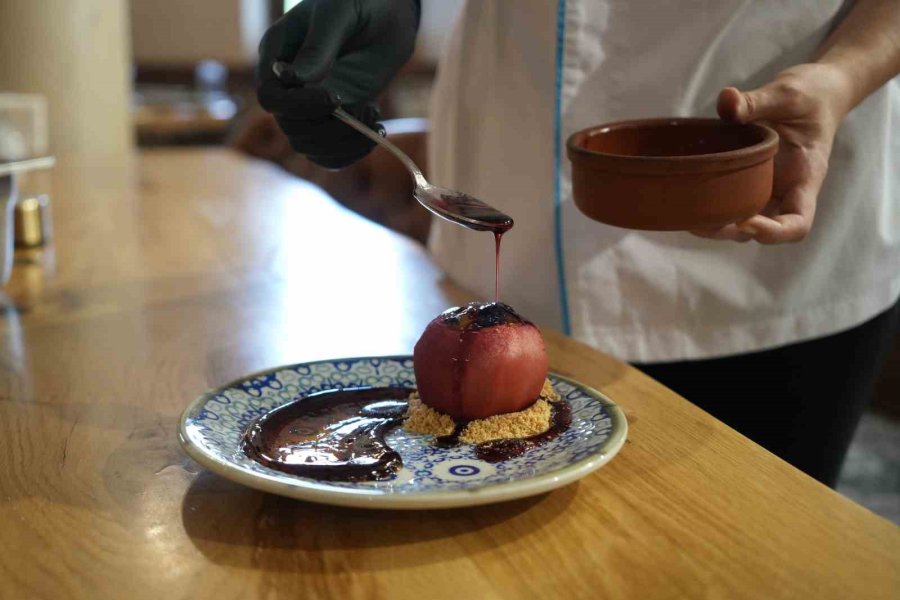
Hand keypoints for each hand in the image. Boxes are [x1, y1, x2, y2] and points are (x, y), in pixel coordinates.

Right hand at [257, 0, 418, 168]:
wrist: (389, 13)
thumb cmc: (359, 2)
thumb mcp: (338, 14)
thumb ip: (318, 46)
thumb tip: (295, 79)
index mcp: (278, 56)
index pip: (271, 98)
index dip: (299, 107)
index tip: (335, 97)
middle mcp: (289, 85)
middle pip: (291, 129)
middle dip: (330, 128)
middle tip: (367, 109)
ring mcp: (312, 105)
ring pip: (310, 146)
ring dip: (345, 143)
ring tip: (374, 117)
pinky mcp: (335, 119)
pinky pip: (330, 154)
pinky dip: (352, 153)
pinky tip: (375, 132)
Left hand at [692, 63, 851, 243]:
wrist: (815, 93)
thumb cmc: (809, 95)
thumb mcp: (786, 93)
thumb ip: (757, 101)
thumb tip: (726, 100)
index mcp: (804, 177)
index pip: (797, 223)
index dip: (773, 233)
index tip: (746, 221)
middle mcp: (786, 190)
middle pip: (764, 229)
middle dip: (733, 231)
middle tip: (702, 221)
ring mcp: (768, 188)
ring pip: (744, 221)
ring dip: (718, 225)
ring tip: (690, 216)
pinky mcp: (749, 180)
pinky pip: (733, 201)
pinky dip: (713, 206)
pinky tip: (688, 198)